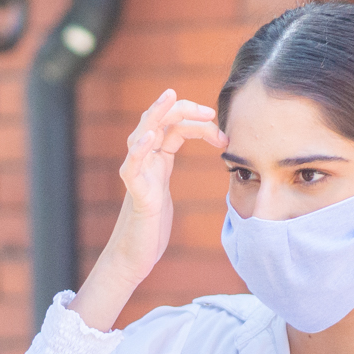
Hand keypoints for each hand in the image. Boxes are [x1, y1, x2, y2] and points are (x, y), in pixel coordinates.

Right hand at [73, 90, 225, 331]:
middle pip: (158, 121)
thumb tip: (192, 164)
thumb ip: (168, 171)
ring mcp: (137, 175)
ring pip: (141, 134)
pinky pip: (132, 167)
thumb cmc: (150, 226)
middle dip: (182, 109)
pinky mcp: (135, 194)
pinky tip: (150, 137)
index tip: (221, 132)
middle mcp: (144, 162)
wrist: (133, 256)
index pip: (173, 126)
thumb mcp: (165, 192)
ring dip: (156, 113)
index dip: (197, 122)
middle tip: (208, 110)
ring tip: (169, 97)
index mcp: (155, 160)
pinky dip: (140, 150)